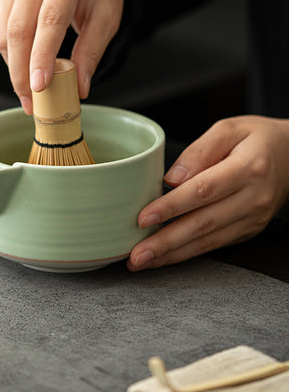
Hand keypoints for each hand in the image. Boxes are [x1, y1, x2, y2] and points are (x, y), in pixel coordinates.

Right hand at [0, 0, 122, 113]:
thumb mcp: (106, 20)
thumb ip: (91, 53)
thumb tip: (77, 89)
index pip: (49, 21)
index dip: (41, 57)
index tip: (39, 88)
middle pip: (18, 30)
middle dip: (21, 73)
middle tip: (30, 103)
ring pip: (3, 34)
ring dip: (14, 67)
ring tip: (31, 84)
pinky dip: (8, 54)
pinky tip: (24, 61)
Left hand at [127, 115, 288, 270]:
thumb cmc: (256, 139)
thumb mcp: (229, 129)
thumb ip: (199, 151)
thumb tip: (171, 178)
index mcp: (247, 168)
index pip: (203, 190)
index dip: (171, 207)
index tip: (142, 218)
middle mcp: (253, 198)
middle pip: (203, 223)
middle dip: (166, 242)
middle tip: (135, 255)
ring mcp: (253, 219)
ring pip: (208, 241)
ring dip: (172, 254)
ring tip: (142, 261)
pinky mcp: (248, 231)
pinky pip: (215, 245)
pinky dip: (187, 253)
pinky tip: (164, 257)